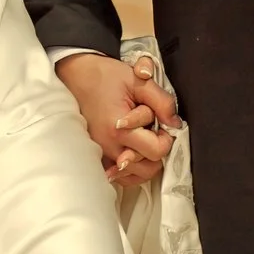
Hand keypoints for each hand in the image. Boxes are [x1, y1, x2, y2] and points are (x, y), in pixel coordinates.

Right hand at [57, 51, 180, 185]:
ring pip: (135, 176)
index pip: (156, 152)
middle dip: (156, 151)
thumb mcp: (139, 81)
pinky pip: (120, 177)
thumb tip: (176, 124)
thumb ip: (162, 102)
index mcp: (120, 129)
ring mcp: (101, 154)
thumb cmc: (106, 76)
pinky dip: (131, 169)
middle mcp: (108, 147)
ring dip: (144, 161)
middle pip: (148, 169)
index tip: (161, 125)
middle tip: (151, 131)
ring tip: (140, 139)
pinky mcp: (96, 155)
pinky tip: (133, 152)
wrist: (76, 75)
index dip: (166, 139)